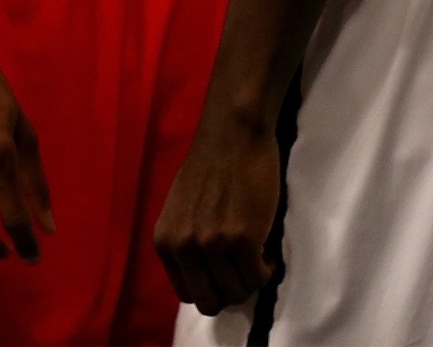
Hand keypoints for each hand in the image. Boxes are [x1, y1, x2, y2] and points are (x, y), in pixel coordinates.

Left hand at [155, 115, 282, 316]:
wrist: (233, 132)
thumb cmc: (211, 163)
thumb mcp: (181, 210)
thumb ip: (186, 241)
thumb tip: (203, 272)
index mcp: (165, 243)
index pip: (188, 293)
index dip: (212, 286)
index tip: (227, 273)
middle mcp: (184, 249)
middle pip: (211, 300)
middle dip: (231, 290)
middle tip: (246, 269)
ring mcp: (213, 245)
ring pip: (237, 292)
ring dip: (251, 278)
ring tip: (258, 256)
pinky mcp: (243, 238)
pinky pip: (258, 275)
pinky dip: (266, 269)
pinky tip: (267, 250)